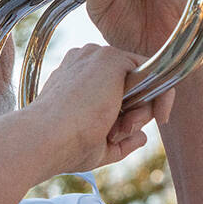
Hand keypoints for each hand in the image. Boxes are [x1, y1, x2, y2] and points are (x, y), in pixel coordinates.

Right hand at [27, 43, 175, 175]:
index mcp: (77, 77)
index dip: (129, 112)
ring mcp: (98, 57)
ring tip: (115, 131)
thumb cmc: (63, 146)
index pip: (117, 87)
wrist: (45, 139)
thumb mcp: (98, 145)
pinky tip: (132, 118)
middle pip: (133, 84)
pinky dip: (156, 97)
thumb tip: (142, 137)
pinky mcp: (111, 59)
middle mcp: (87, 62)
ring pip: (143, 80)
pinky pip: (153, 72)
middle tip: (119, 134)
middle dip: (137, 114)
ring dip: (141, 112)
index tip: (124, 134)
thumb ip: (121, 139)